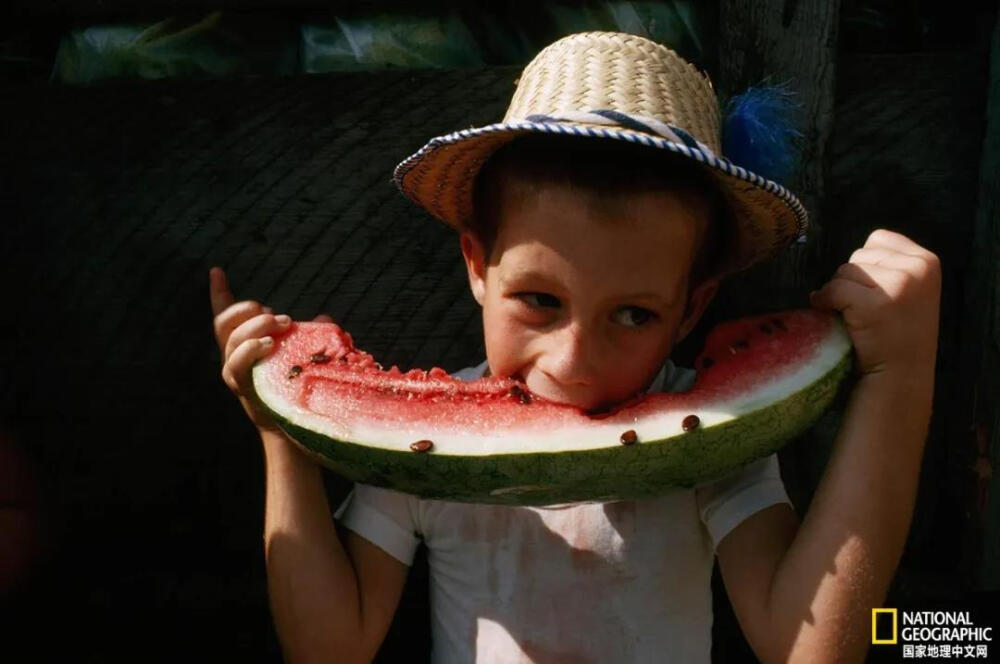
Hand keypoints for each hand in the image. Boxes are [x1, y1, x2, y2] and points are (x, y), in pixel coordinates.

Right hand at [209, 266, 331, 432]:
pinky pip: (236, 365)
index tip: (217, 270)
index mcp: (244, 345)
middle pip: (225, 324)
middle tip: (275, 314)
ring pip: (232, 342)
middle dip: (246, 310)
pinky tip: (268, 344)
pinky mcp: (242, 387)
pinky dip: (250, 349)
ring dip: (255, 328)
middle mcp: (233, 357)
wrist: (294, 427)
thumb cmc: (296, 387)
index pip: (226, 315)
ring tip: (280, 324)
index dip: (219, 293)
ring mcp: (235, 373)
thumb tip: (324, 319)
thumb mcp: (303, 354)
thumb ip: (310, 335)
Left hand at [809, 229, 940, 383]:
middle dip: (854, 280)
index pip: (878, 239)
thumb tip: (848, 261)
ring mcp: (898, 284)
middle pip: (859, 255)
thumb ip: (890, 267)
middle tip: (867, 309)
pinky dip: (826, 302)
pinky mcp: (874, 302)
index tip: (875, 292)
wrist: (900, 375)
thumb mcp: (910, 291)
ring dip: (841, 292)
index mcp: (927, 260)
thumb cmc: (898, 334)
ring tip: (859, 316)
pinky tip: (838, 319)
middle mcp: (917, 267)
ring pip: (844, 270)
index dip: (867, 265)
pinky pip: (833, 289)